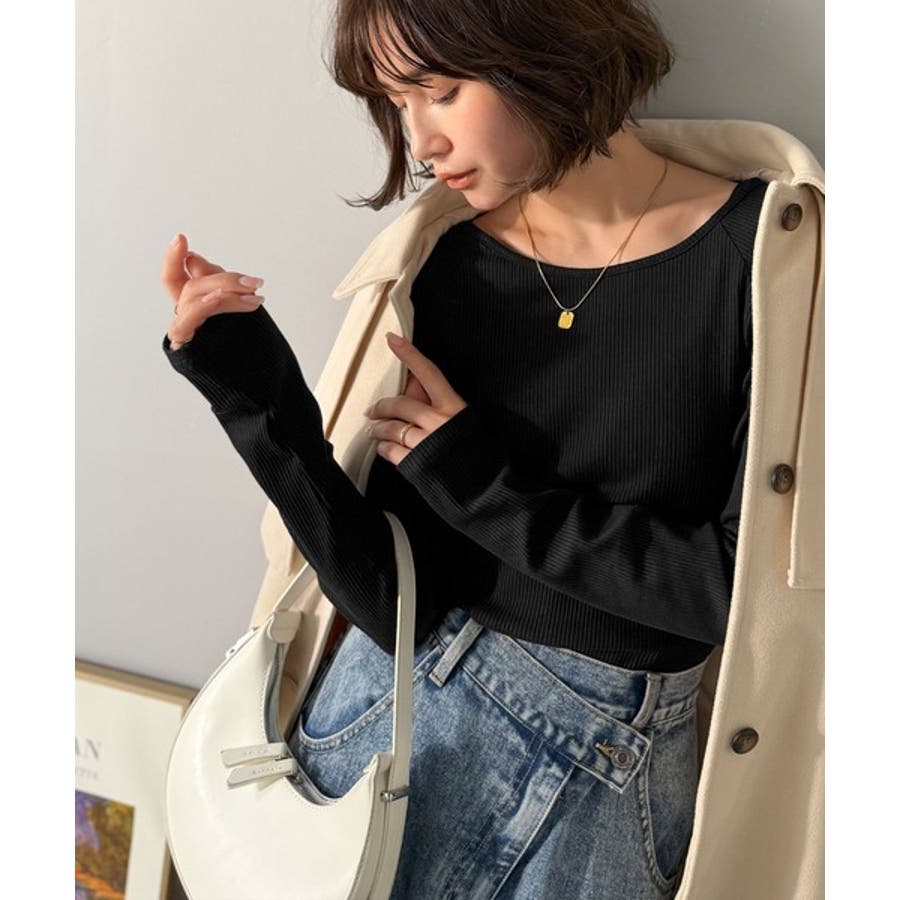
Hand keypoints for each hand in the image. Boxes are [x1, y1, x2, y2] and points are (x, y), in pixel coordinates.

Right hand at [159, 233, 265, 349]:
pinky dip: (202, 306)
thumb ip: (221, 286)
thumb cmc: (261, 358)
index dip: (174, 258)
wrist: (268, 393)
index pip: (178, 279)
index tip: (181, 239)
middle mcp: (188, 322)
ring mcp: (187, 336)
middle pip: (191, 285)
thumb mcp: (244, 313)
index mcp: (198, 310)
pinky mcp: (187, 351)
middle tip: (254, 283)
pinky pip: (187, 321)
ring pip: (192, 298)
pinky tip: (217, 299)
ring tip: (254, 297)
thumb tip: (195, 260)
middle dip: (224, 279)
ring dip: (225, 291)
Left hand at [363, 332, 467, 464]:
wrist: (485, 491)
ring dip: (378, 428)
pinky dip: (383, 448)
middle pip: (401, 404)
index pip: (429, 373)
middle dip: (382, 406)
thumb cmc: (478, 457)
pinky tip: (384, 448)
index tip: (393, 340)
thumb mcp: (465, 423)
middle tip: (373, 410)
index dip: (410, 355)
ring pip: (391, 427)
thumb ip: (442, 408)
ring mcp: (426, 443)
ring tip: (374, 430)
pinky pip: (390, 450)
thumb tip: (415, 393)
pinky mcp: (415, 464)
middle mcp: (439, 422)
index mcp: (454, 407)